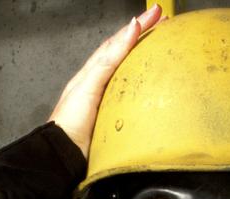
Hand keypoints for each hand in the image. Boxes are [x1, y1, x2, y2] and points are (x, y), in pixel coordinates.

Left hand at [49, 4, 162, 157]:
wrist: (64, 154)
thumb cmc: (70, 121)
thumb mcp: (89, 84)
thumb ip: (109, 59)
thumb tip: (131, 30)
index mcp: (94, 71)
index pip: (118, 42)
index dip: (137, 26)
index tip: (156, 14)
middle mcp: (102, 83)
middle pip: (125, 53)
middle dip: (144, 35)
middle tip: (165, 22)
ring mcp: (109, 100)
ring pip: (130, 72)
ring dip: (146, 57)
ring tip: (163, 45)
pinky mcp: (116, 118)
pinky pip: (134, 95)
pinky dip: (145, 84)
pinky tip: (156, 86)